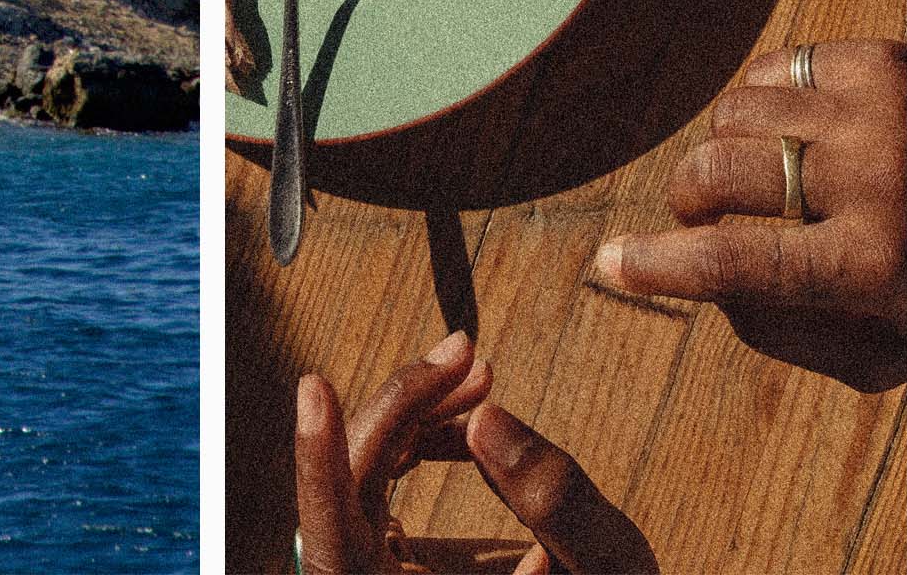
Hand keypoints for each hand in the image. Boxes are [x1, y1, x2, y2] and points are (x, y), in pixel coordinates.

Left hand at [294, 333, 657, 573]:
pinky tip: (464, 416)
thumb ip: (547, 500)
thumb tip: (489, 421)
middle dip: (406, 404)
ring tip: (481, 376)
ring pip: (364, 474)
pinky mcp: (382, 561)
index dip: (320, 455)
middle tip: (467, 353)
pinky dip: (420, 441)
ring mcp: (369, 570)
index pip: (334, 525)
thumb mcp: (592, 562)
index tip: (314, 385)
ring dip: (417, 415)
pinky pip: (379, 486)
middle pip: (354, 480)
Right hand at [596, 39, 906, 328]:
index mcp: (872, 263)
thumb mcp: (867, 352)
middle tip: (706, 223)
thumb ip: (773, 324)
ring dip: (725, 152)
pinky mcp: (881, 60)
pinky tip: (789, 136)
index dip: (658, 267)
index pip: (733, 263)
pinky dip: (759, 104)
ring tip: (758, 180)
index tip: (610, 263)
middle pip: (716, 173)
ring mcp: (878, 107)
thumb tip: (693, 273)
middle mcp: (874, 176)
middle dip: (688, 206)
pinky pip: (770, 69)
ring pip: (733, 113)